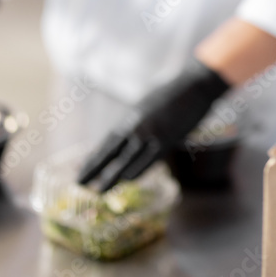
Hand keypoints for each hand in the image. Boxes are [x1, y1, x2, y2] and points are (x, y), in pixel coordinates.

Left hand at [77, 59, 229, 190]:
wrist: (195, 85)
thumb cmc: (175, 91)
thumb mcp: (148, 103)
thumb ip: (138, 120)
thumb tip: (129, 135)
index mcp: (131, 116)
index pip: (107, 142)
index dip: (94, 157)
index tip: (82, 169)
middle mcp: (137, 126)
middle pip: (111, 153)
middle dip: (94, 170)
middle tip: (80, 184)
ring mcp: (151, 134)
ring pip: (126, 162)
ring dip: (112, 177)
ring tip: (100, 190)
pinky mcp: (167, 140)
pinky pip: (148, 162)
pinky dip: (136, 172)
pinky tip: (127, 180)